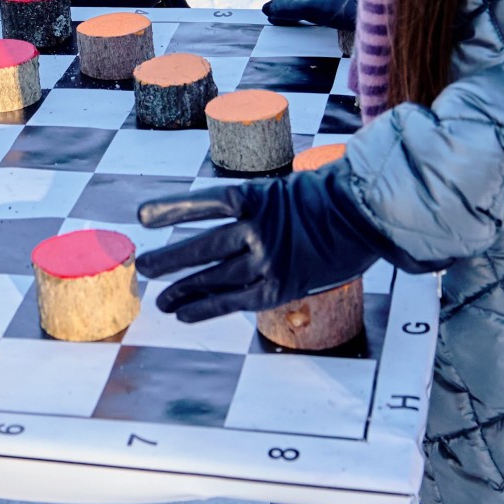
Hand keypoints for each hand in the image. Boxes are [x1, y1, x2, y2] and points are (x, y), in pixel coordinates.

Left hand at [134, 164, 425, 322]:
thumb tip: (211, 231)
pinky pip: (234, 301)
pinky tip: (184, 314)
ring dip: (182, 291)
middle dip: (168, 260)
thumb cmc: (319, 198)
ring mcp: (267, 260)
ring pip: (213, 279)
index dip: (169, 209)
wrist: (363, 217)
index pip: (200, 204)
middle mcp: (255, 229)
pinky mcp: (280, 286)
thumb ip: (245, 209)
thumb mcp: (276, 189)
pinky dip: (205, 308)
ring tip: (160, 299)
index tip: (140, 217)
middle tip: (144, 267)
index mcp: (251, 197)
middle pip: (201, 248)